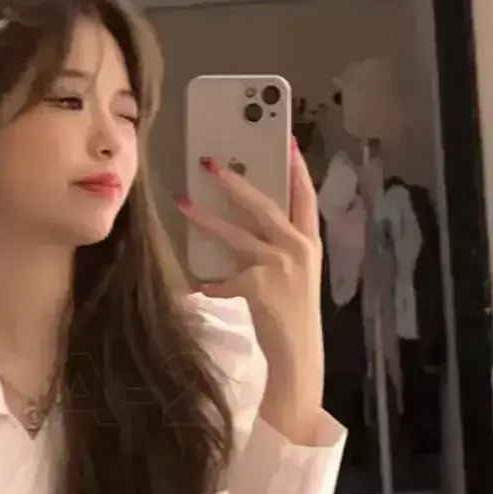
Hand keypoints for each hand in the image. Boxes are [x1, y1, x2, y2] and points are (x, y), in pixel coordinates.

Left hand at [176, 142, 324, 443]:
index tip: (287, 141)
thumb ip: (277, 248)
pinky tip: (200, 287)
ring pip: (235, 234)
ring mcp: (280, 266)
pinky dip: (211, 284)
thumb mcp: (295, 275)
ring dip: (205, 218)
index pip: (306, 196)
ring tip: (182, 203)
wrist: (298, 352)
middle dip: (235, 181)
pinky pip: (224, 279)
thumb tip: (242, 224)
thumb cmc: (293, 313)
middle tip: (210, 163)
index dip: (297, 168)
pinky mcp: (259, 286)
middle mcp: (298, 249)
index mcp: (310, 242)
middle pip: (263, 205)